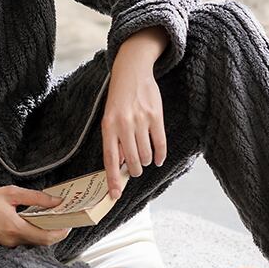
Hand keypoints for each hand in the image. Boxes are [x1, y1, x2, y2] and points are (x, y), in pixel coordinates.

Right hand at [0, 187, 72, 246]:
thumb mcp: (9, 193)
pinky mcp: (2, 242)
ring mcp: (7, 244)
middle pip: (41, 241)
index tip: (70, 223)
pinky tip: (33, 218)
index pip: (46, 237)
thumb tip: (55, 200)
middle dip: (54, 230)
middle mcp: (12, 241)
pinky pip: (22, 239)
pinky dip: (31, 230)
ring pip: (32, 240)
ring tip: (50, 214)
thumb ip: (34, 197)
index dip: (61, 232)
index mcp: (15, 228)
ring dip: (43, 230)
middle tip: (62, 217)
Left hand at [101, 40, 167, 200]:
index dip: (112, 179)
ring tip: (145, 157)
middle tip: (135, 168)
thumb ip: (114, 141)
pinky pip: (160, 144)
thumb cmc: (118, 100)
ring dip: (147, 161)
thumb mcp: (109, 118)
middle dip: (135, 170)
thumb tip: (120, 167)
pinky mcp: (155, 116)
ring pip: (146, 155)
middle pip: (132, 161)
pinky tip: (158, 159)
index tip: (114, 195)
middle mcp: (123, 125)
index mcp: (108, 127)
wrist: (131, 73)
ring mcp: (140, 121)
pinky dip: (160, 156)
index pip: (110, 159)